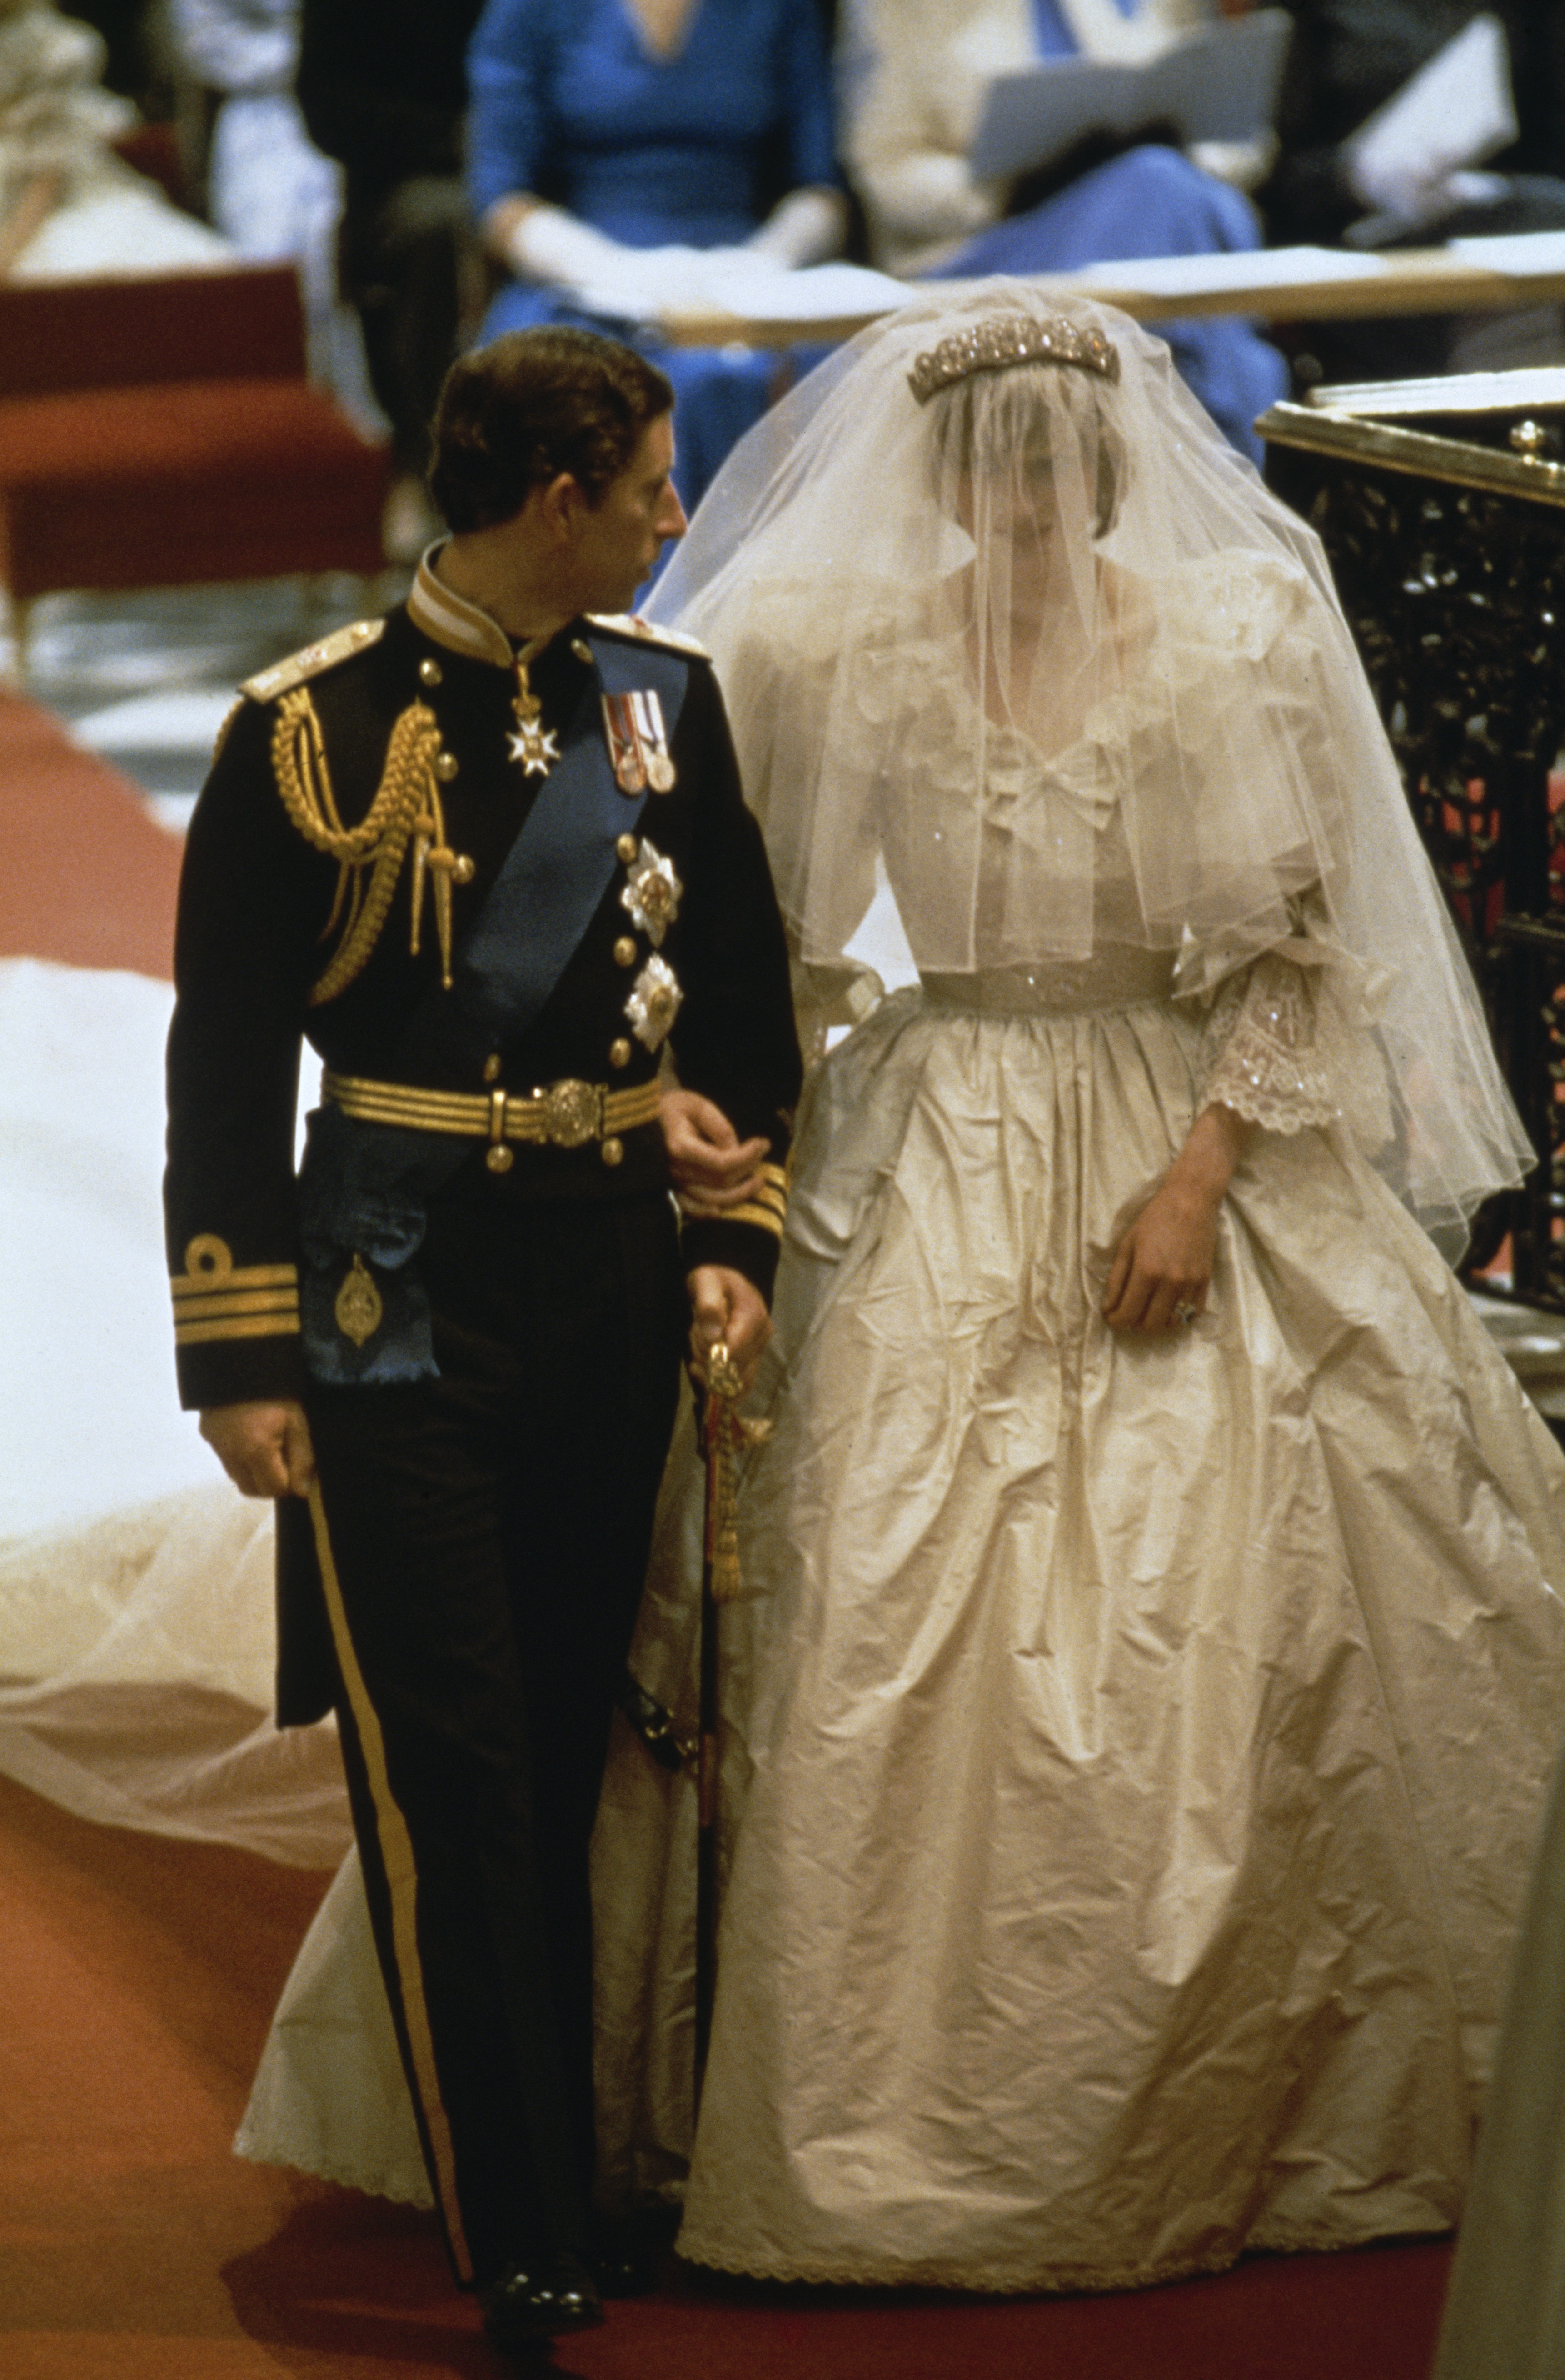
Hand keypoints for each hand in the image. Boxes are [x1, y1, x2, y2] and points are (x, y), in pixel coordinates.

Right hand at [200, 1399, 315, 1497]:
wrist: (241, 1357)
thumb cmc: (277, 1389)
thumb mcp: (297, 1421)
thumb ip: (303, 1458)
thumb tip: (303, 1492)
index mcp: (256, 1451)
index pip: (273, 1489)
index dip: (290, 1484)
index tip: (298, 1468)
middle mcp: (231, 1454)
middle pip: (251, 1489)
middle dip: (270, 1484)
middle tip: (285, 1463)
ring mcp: (216, 1445)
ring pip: (236, 1476)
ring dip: (254, 1472)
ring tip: (269, 1446)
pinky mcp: (207, 1434)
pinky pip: (225, 1458)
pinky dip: (240, 1457)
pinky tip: (251, 1435)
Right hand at [661, 1087, 769, 1214]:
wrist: (643, 1119)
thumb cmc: (671, 1108)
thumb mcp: (697, 1105)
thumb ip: (719, 1127)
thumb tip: (735, 1150)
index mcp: (680, 1148)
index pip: (723, 1163)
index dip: (748, 1156)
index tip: (763, 1143)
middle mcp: (676, 1170)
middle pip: (721, 1181)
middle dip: (748, 1169)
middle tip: (763, 1154)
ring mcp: (672, 1183)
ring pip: (711, 1200)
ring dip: (738, 1195)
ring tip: (757, 1183)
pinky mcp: (671, 1189)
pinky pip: (690, 1209)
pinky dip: (705, 1213)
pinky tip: (721, 1211)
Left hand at [687, 1264, 770, 1391]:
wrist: (725, 1282)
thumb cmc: (714, 1281)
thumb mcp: (706, 1282)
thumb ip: (709, 1306)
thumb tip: (714, 1337)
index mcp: (754, 1317)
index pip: (734, 1351)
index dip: (710, 1351)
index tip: (698, 1334)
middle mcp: (762, 1337)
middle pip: (733, 1369)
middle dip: (707, 1359)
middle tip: (697, 1335)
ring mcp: (759, 1350)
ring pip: (735, 1380)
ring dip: (709, 1371)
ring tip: (698, 1348)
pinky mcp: (753, 1360)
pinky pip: (738, 1384)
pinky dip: (716, 1382)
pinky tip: (700, 1369)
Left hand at [1102, 1176, 1219, 1334]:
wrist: (1191, 1201)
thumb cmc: (1154, 1219)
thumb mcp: (1127, 1244)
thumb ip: (1117, 1279)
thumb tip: (1109, 1307)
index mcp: (1146, 1272)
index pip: (1128, 1313)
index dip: (1116, 1320)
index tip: (1111, 1317)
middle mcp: (1170, 1283)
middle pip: (1150, 1325)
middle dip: (1134, 1324)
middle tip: (1128, 1314)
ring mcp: (1190, 1284)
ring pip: (1172, 1323)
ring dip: (1156, 1323)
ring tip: (1147, 1310)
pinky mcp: (1205, 1282)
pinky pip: (1191, 1313)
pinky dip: (1177, 1316)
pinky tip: (1167, 1306)